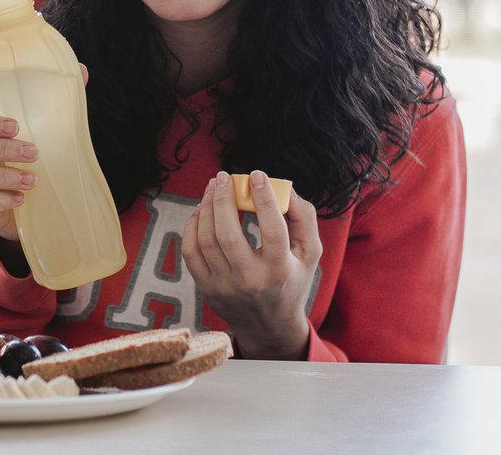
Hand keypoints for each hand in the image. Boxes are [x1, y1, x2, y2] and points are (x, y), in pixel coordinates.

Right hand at [0, 111, 38, 243]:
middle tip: (34, 153)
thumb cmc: (28, 167)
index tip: (15, 127)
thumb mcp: (30, 149)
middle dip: (3, 149)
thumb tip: (66, 122)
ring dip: (4, 175)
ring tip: (32, 180)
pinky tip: (21, 198)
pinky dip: (0, 200)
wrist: (26, 210)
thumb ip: (37, 134)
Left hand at [181, 170, 322, 359]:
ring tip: (213, 188)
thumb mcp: (310, 252)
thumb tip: (283, 187)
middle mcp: (251, 280)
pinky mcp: (206, 288)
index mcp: (280, 270)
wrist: (269, 324)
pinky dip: (192, 226)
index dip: (263, 198)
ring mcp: (225, 286)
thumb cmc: (291, 279)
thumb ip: (303, 217)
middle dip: (223, 199)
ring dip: (206, 208)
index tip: (256, 175)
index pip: (271, 229)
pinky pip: (191, 251)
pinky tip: (202, 211)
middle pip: (228, 234)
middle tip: (223, 177)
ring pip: (206, 240)